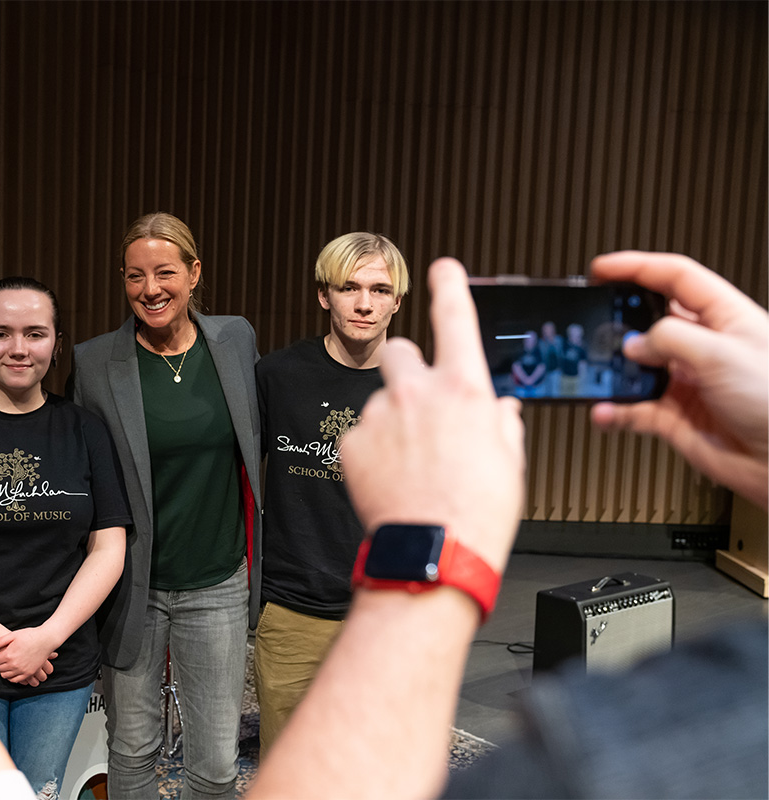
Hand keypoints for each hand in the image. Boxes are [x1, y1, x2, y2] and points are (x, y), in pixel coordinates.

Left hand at [0, 627, 60, 684]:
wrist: (46, 640)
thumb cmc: (29, 635)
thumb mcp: (13, 635)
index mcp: (8, 654)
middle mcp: (14, 664)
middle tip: (0, 658)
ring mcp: (22, 670)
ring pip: (5, 675)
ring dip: (3, 670)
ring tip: (6, 664)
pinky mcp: (29, 673)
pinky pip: (15, 680)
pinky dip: (12, 677)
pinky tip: (12, 670)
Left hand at [341, 258, 526, 571]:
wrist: (435, 554)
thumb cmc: (477, 514)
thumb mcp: (510, 462)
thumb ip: (501, 423)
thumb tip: (496, 409)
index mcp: (465, 391)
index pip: (456, 320)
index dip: (450, 287)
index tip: (443, 269)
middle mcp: (419, 393)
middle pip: (400, 352)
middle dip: (407, 367)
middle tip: (417, 402)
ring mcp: (381, 416)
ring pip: (380, 401)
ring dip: (392, 420)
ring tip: (410, 464)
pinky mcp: (352, 443)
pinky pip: (361, 435)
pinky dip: (372, 453)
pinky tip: (390, 480)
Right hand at [590, 252, 767, 508]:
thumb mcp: (722, 353)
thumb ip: (669, 338)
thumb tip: (633, 342)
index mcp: (724, 317)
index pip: (675, 278)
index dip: (637, 267)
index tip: (602, 269)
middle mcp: (704, 346)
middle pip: (649, 321)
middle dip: (619, 322)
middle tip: (592, 323)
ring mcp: (687, 382)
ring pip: (636, 368)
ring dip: (613, 372)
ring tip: (597, 373)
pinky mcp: (676, 416)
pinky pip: (634, 409)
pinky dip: (615, 411)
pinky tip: (606, 410)